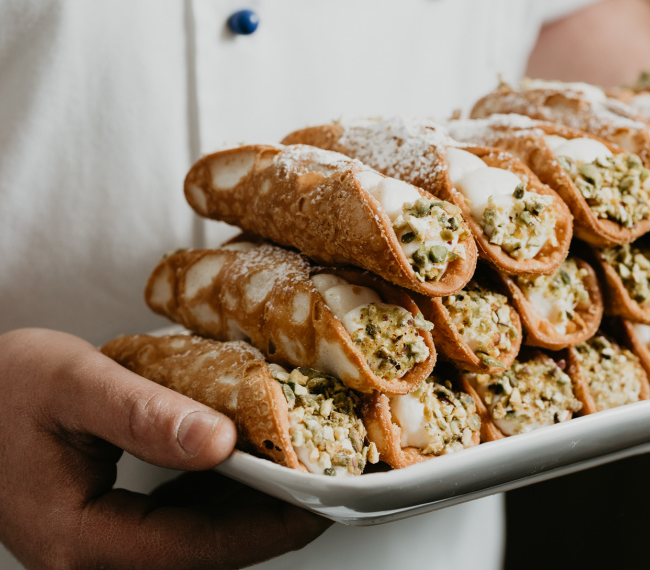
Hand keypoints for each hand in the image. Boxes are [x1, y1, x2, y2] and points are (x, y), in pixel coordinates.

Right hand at [0, 328, 330, 569]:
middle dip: (271, 521)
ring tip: (302, 473)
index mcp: (80, 540)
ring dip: (252, 513)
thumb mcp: (73, 385)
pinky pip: (182, 528)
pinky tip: (250, 471)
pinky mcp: (113, 533)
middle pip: (206, 554)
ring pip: (199, 545)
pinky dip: (223, 504)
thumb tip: (219, 441)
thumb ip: (144, 415)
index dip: (268, 525)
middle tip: (328, 482)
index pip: (197, 546)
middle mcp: (92, 562)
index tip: (321, 497)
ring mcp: (103, 552)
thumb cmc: (3, 388)